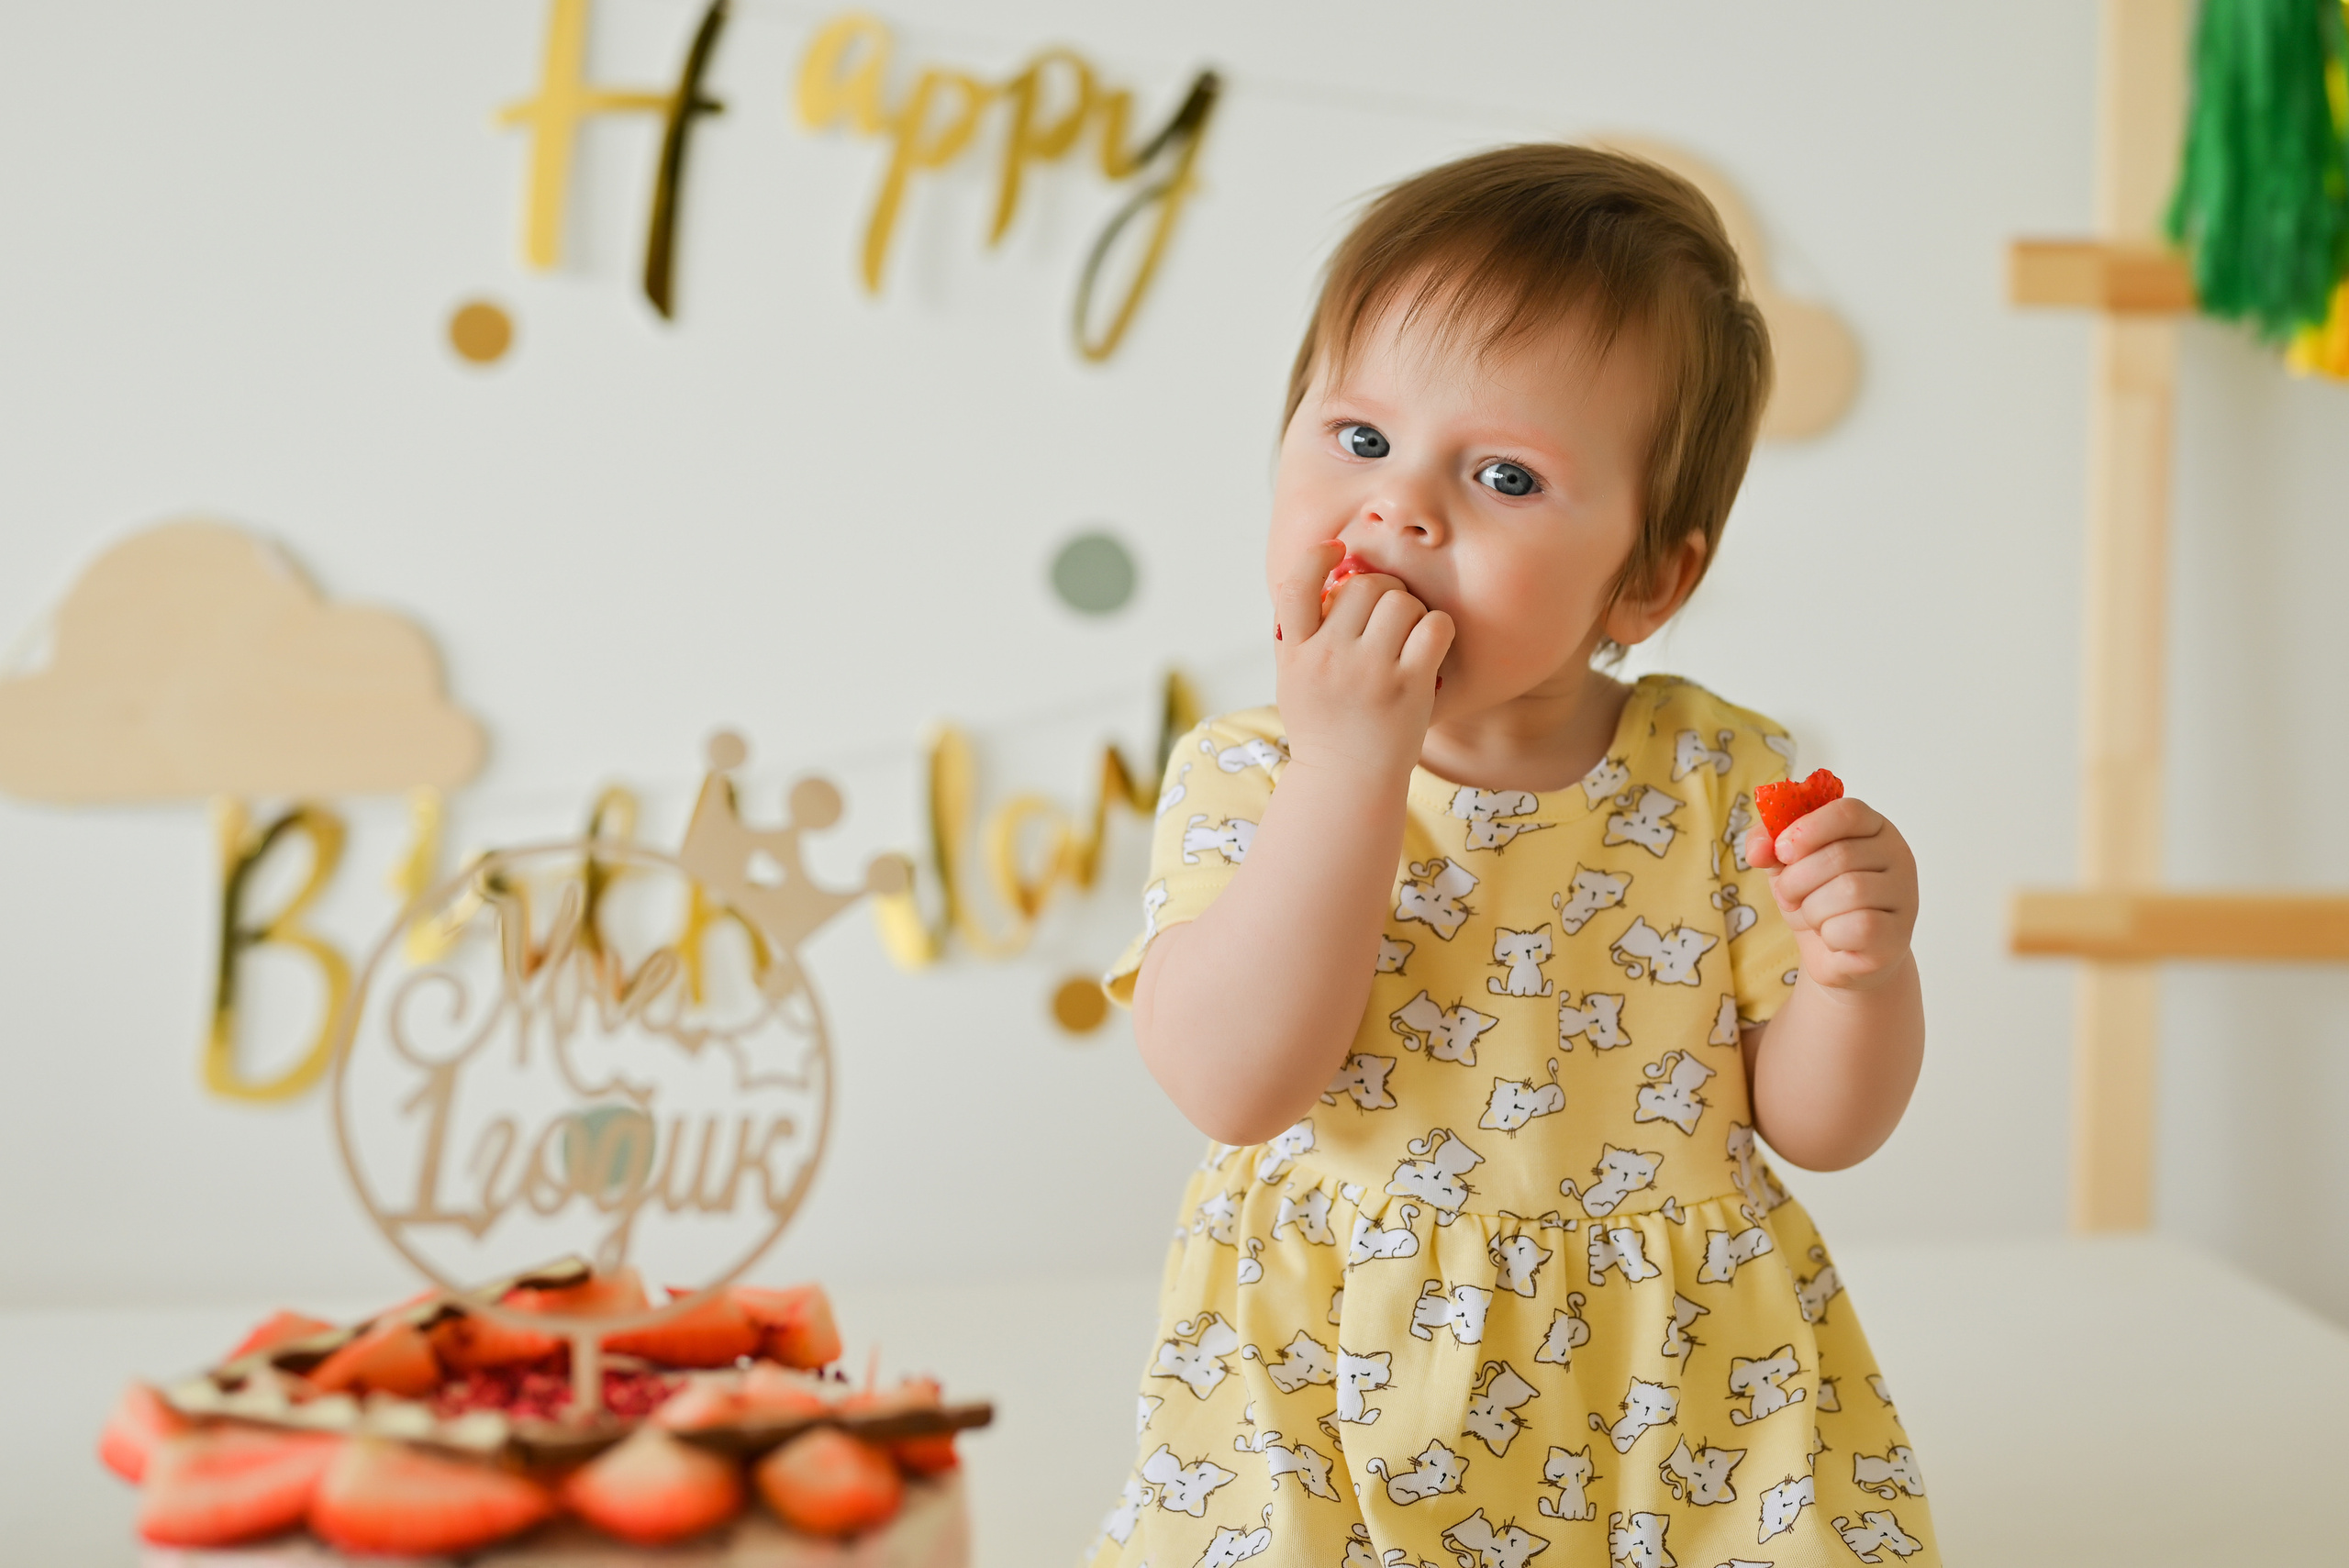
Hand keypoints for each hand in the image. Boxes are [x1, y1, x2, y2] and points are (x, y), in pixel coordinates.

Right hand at [1273, 540, 1453, 780]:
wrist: (1344, 783)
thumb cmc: (1323, 726)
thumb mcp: (1292, 678)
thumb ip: (1302, 632)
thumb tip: (1330, 577)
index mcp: (1295, 652)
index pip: (1297, 585)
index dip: (1317, 556)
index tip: (1336, 548)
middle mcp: (1328, 657)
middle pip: (1365, 586)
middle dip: (1383, 591)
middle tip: (1387, 617)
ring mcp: (1368, 672)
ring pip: (1401, 601)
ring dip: (1411, 611)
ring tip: (1407, 637)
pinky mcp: (1407, 687)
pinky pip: (1434, 626)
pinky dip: (1438, 629)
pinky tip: (1430, 647)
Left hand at [1744, 797, 1916, 992]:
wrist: (1836, 953)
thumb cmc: (1816, 897)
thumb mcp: (1786, 863)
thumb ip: (1767, 843)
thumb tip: (1757, 851)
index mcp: (1872, 828)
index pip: (1848, 812)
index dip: (1808, 829)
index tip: (1781, 851)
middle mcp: (1897, 855)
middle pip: (1841, 855)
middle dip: (1797, 880)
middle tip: (1789, 896)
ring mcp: (1904, 895)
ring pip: (1850, 891)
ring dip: (1813, 910)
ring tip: (1815, 917)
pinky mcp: (1899, 934)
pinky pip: (1860, 927)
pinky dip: (1832, 936)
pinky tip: (1835, 938)